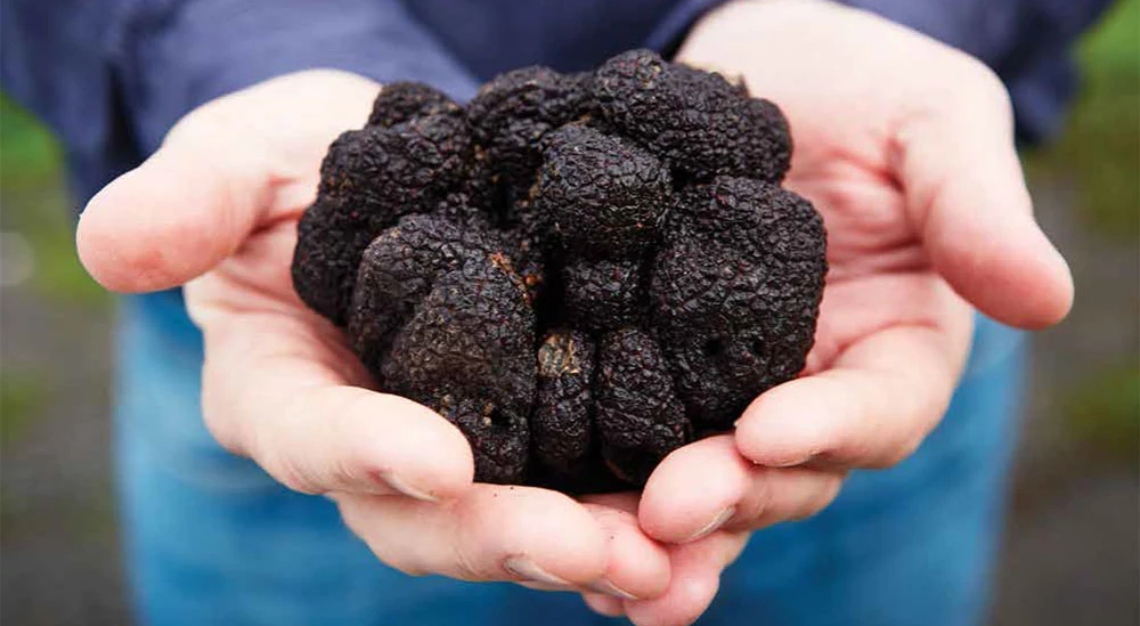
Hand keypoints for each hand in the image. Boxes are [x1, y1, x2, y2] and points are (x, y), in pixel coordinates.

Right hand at [77, 71, 669, 599]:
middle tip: (596, 551)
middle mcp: (374, 445)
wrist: (407, 172)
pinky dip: (635, 520)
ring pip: (513, 524)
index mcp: (286, 389)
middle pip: (426, 518)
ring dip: (589, 554)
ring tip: (668, 567)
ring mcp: (461, 448)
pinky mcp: (536, 433)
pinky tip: (700, 542)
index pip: (312, 436)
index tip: (437, 462)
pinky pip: (581, 489)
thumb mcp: (244, 156)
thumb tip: (110, 248)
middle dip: (504, 538)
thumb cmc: (307, 163)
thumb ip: (191, 198)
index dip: (366, 456)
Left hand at [589, 1, 1074, 622]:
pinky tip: (564, 531)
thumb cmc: (861, 88)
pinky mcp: (648, 373)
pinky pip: (630, 443)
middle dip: (731, 496)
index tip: (768, 429)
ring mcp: (727, 392)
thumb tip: (1046, 298)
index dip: (831, 426)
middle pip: (785, 472)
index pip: (880, 408)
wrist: (756, 71)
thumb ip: (974, 201)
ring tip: (609, 570)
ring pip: (707, 484)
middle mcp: (811, 390)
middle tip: (666, 510)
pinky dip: (606, 497)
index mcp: (893, 345)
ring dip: (661, 535)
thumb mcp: (932, 118)